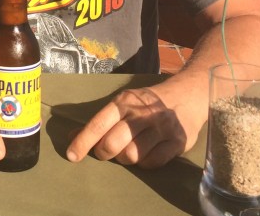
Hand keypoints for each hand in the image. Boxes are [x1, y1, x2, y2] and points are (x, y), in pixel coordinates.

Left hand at [66, 85, 198, 168]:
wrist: (188, 95)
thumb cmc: (148, 103)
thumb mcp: (124, 104)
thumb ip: (100, 120)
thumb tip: (72, 136)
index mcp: (125, 102)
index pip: (99, 123)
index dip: (83, 141)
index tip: (72, 155)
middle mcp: (142, 113)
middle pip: (113, 143)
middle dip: (104, 153)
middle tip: (106, 152)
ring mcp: (161, 128)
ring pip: (132, 156)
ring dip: (125, 158)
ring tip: (128, 150)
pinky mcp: (177, 141)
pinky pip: (152, 163)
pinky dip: (145, 163)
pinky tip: (146, 153)